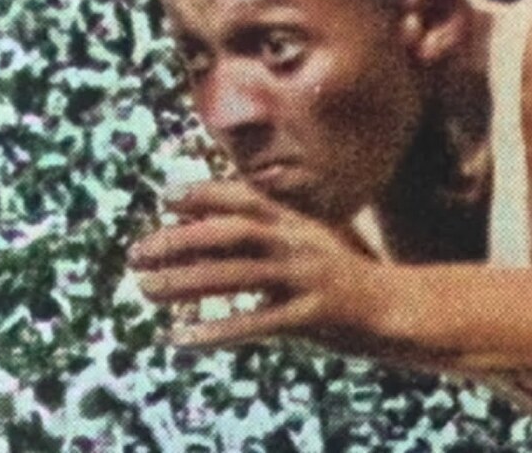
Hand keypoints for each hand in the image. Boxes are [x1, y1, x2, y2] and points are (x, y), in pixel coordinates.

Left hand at [127, 179, 385, 349]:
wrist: (394, 308)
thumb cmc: (341, 277)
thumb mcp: (308, 244)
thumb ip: (267, 236)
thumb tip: (206, 232)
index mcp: (297, 223)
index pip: (246, 199)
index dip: (205, 194)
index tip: (166, 198)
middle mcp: (300, 244)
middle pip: (233, 234)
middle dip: (181, 240)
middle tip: (137, 254)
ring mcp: (307, 278)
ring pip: (238, 277)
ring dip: (187, 283)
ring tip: (146, 290)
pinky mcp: (313, 315)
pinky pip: (258, 324)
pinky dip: (217, 330)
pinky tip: (182, 338)